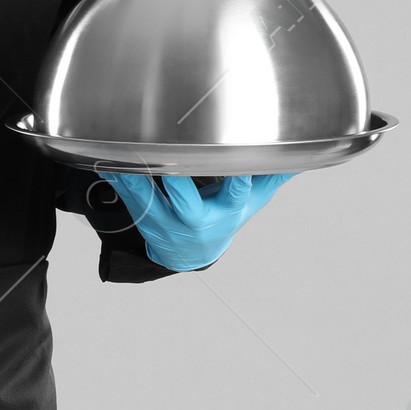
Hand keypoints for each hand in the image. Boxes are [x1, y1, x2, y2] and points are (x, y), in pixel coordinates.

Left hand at [97, 170, 292, 271]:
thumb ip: (271, 179)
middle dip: (177, 184)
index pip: (235, 195)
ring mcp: (168, 221)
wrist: (190, 253)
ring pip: (150, 200)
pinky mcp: (145, 217)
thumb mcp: (250, 205)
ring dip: (137, 179)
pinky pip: (129, 198)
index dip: (239, 183)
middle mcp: (195, 218)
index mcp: (225, 211)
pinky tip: (108, 162)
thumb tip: (302, 157)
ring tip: (126, 156)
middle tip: (170, 160)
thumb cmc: (222, 220)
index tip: (243, 167)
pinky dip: (118, 179)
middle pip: (186, 202)